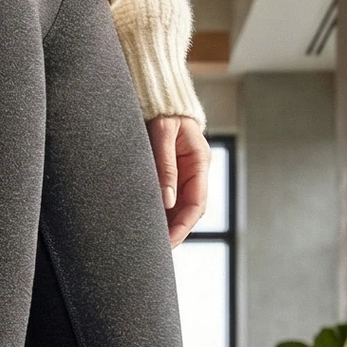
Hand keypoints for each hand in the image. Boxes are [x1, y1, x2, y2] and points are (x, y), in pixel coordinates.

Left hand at [148, 114, 209, 246]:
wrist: (161, 95)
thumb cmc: (162, 110)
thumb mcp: (163, 133)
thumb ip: (164, 166)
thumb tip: (166, 201)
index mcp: (199, 162)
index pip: (196, 204)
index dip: (183, 226)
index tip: (169, 242)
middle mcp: (195, 171)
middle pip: (188, 211)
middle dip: (175, 231)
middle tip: (155, 251)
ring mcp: (184, 173)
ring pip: (179, 207)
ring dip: (167, 224)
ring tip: (150, 242)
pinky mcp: (172, 172)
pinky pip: (169, 198)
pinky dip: (161, 213)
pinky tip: (148, 224)